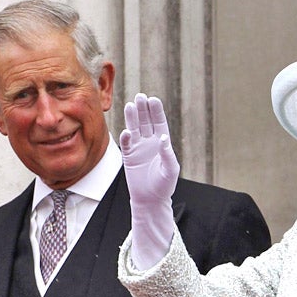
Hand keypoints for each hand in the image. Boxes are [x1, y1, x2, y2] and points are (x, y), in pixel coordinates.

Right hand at [120, 93, 178, 268]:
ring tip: (131, 105)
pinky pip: (127, 144)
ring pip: (135, 128)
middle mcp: (150, 142)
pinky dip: (126, 137)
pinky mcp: (129, 156)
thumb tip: (162, 138)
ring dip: (132, 118)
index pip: (159, 123)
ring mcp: (138, 148)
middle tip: (140, 97)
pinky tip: (127, 131)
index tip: (153, 100)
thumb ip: (167, 154)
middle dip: (143, 110)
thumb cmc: (164, 186)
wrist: (150, 200)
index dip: (156, 111)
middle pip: (146, 121)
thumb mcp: (170, 171)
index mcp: (162, 143)